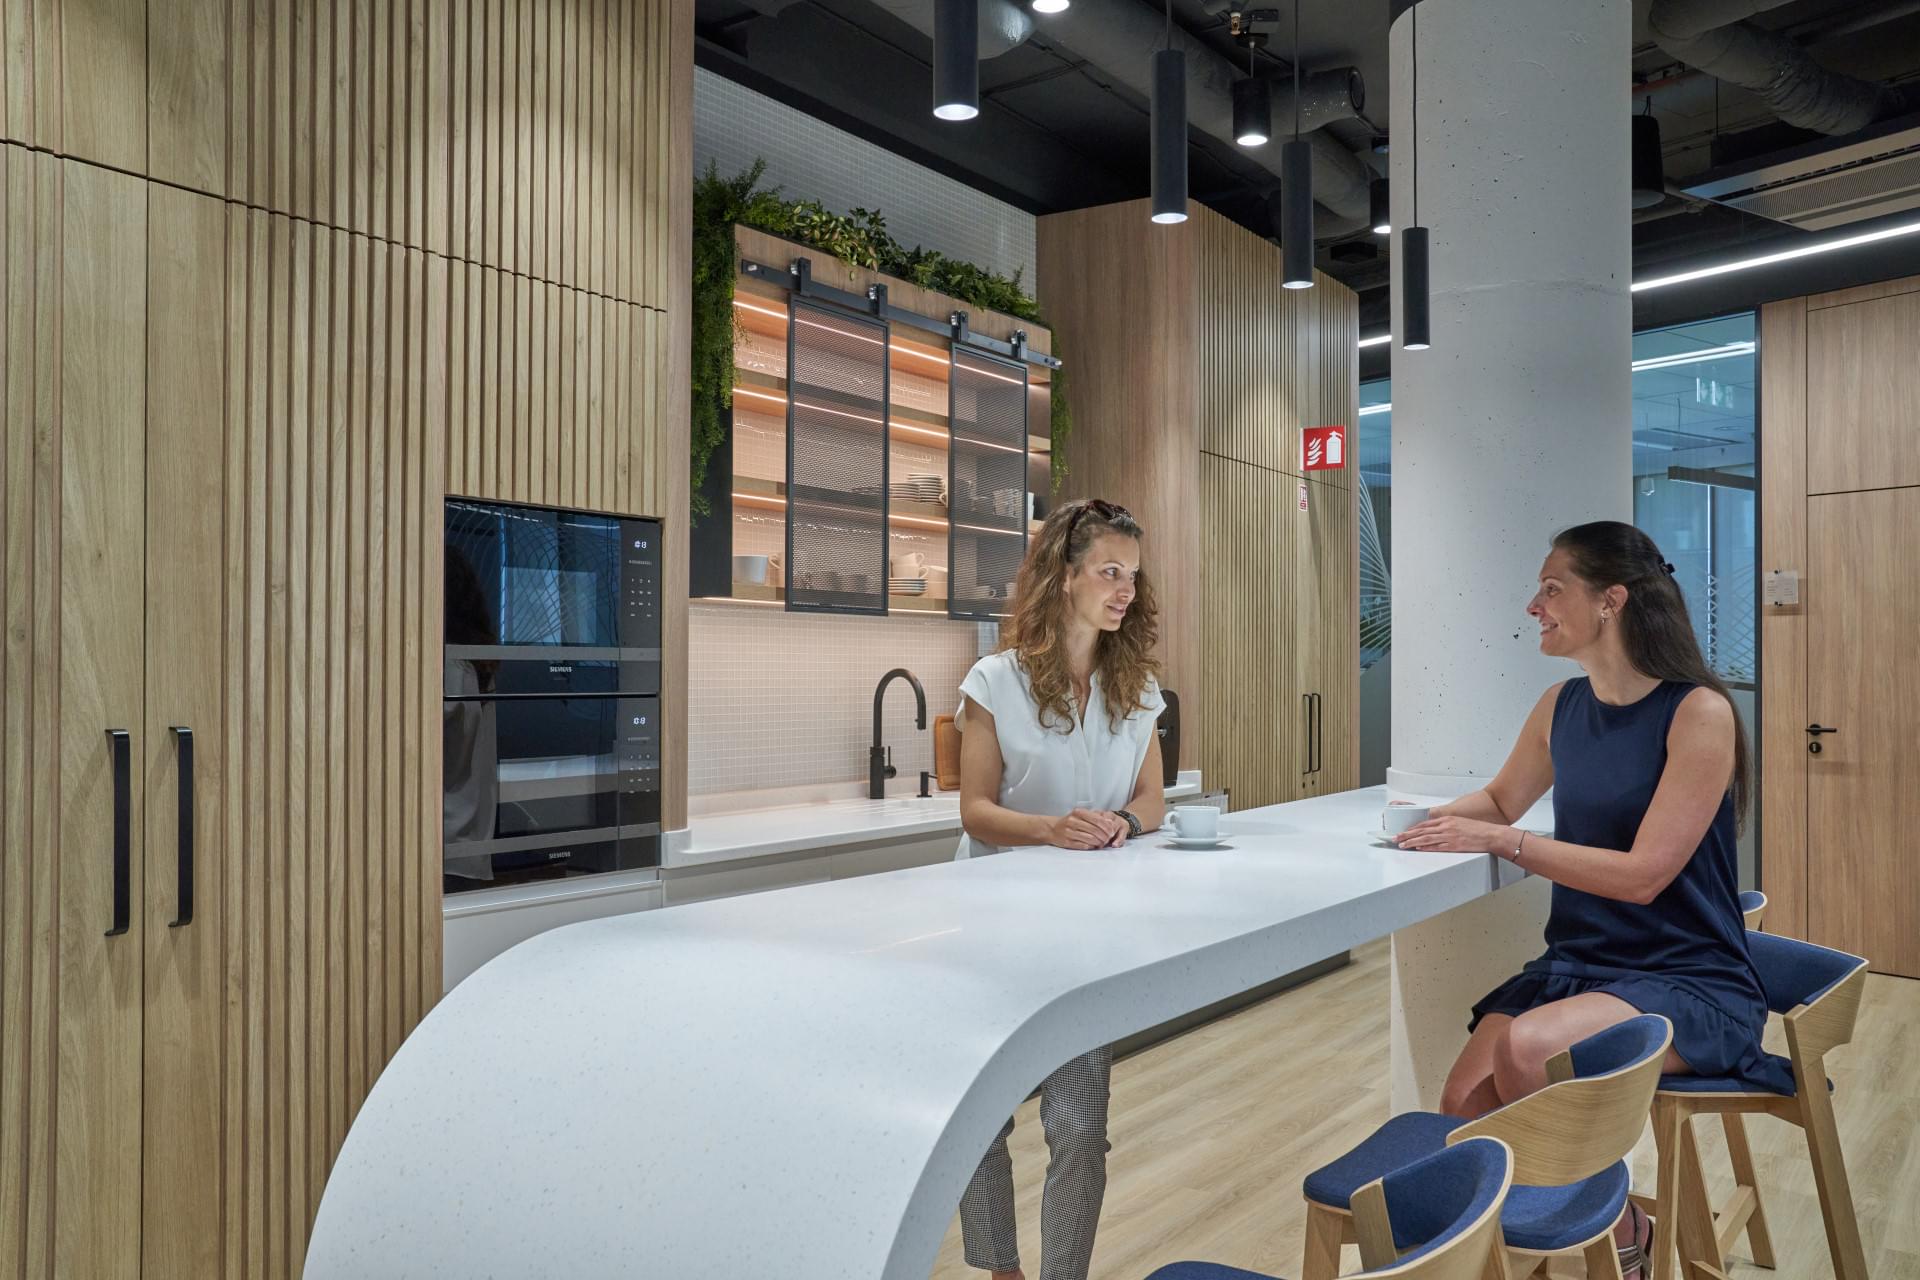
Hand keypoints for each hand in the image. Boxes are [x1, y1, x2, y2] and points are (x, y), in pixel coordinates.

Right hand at [1050, 808, 1126, 849]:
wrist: (1052, 829)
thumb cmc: (1070, 821)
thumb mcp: (1081, 815)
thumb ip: (1095, 817)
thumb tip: (1110, 823)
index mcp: (1078, 812)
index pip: (1097, 820)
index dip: (1107, 827)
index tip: (1112, 832)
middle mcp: (1073, 821)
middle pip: (1095, 830)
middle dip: (1105, 836)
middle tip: (1109, 839)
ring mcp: (1069, 832)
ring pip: (1090, 838)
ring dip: (1099, 842)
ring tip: (1102, 843)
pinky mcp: (1067, 842)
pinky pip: (1083, 845)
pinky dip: (1091, 846)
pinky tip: (1094, 846)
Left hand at [1394, 815, 1516, 853]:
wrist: (1491, 835)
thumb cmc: (1477, 830)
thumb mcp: (1459, 823)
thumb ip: (1446, 826)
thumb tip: (1434, 832)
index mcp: (1447, 820)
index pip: (1425, 824)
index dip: (1412, 828)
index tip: (1403, 832)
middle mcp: (1446, 827)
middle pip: (1422, 831)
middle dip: (1407, 834)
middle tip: (1396, 838)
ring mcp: (1450, 836)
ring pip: (1426, 839)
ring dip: (1412, 842)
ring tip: (1402, 845)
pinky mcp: (1454, 845)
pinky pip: (1437, 847)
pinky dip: (1426, 848)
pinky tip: (1417, 848)